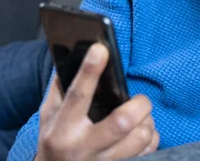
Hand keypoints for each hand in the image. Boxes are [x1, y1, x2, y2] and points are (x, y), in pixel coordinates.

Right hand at [36, 43, 158, 160]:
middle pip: (122, 122)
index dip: (90, 71)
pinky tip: (142, 134)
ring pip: (139, 138)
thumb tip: (76, 54)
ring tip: (142, 117)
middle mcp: (82, 148)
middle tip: (140, 99)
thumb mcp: (48, 116)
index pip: (78, 95)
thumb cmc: (54, 141)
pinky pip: (146, 153)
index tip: (101, 49)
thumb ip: (60, 88)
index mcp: (63, 129)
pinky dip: (151, 139)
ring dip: (147, 123)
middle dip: (139, 104)